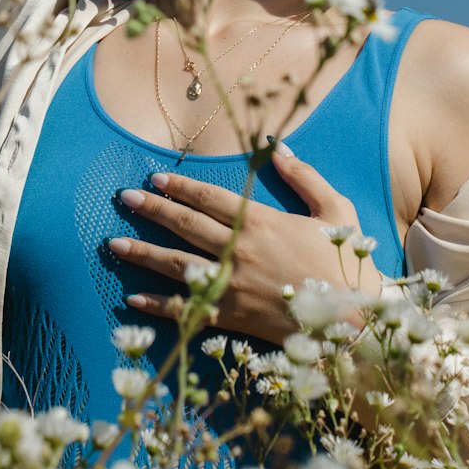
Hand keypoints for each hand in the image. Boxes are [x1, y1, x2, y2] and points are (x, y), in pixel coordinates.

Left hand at [108, 145, 382, 344]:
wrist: (354, 323)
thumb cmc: (347, 263)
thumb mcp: (336, 209)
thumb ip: (304, 176)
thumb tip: (275, 145)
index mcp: (262, 223)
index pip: (210, 198)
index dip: (180, 186)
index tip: (156, 177)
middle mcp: (240, 251)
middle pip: (185, 226)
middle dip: (152, 210)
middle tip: (124, 198)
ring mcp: (232, 286)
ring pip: (177, 264)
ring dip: (143, 253)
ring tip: (114, 244)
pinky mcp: (231, 318)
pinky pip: (186, 310)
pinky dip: (157, 304)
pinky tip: (132, 297)